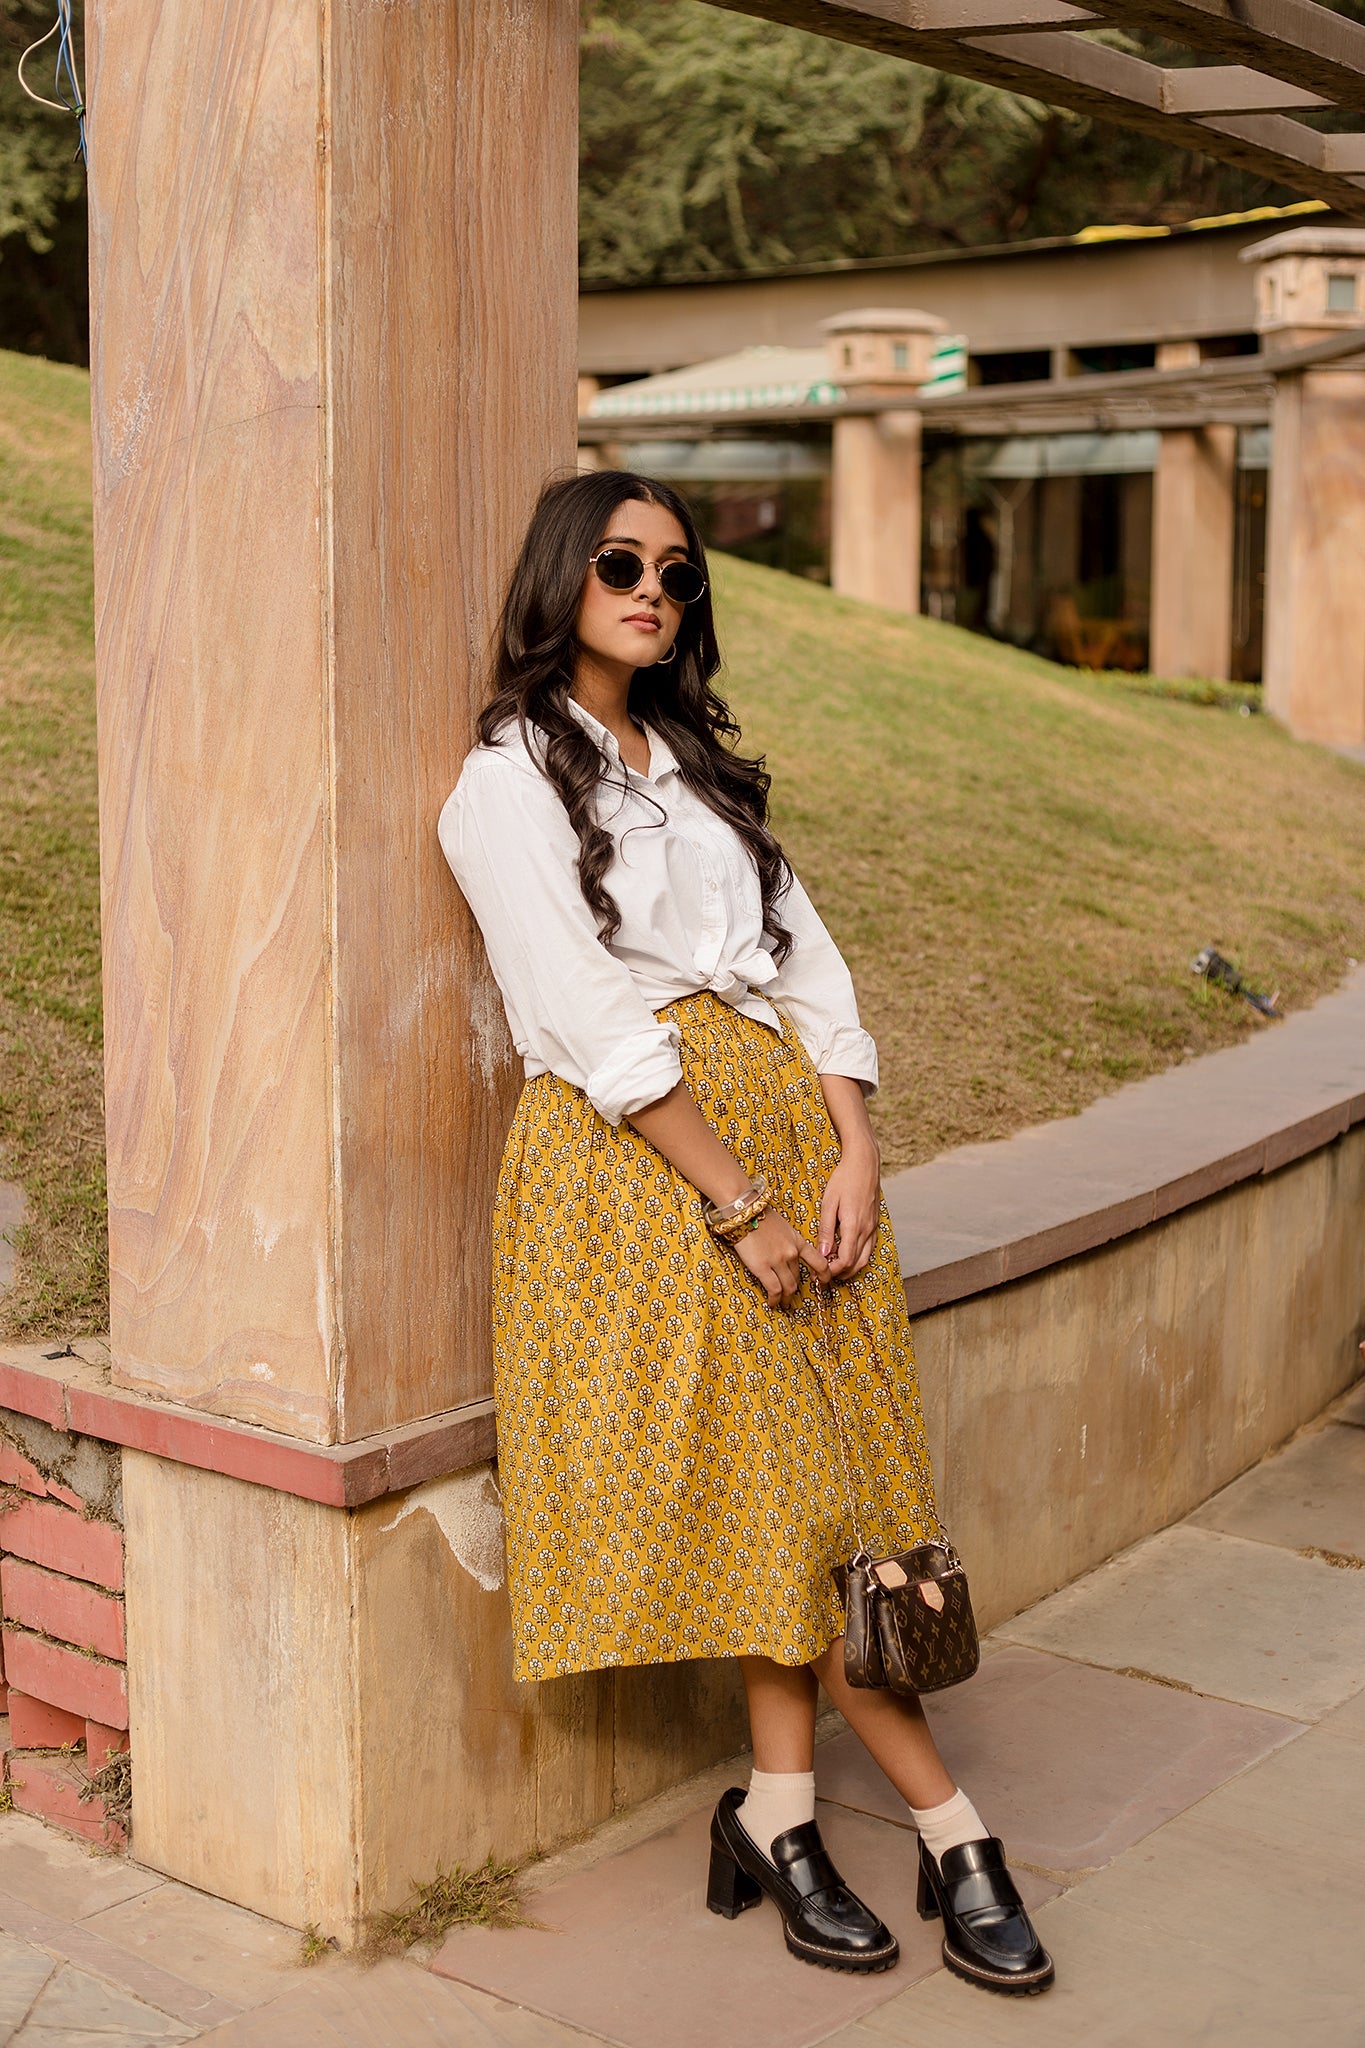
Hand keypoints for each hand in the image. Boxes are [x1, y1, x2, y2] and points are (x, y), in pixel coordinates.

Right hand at [733, 1208, 829, 1307]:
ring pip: (789, 1287)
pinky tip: (772, 1303)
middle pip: (798, 1277)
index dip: (824, 1275)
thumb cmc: (759, 1216)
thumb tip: (786, 1252)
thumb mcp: (782, 1226)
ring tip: (783, 1304)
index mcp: (797, 1241)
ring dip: (786, 1298)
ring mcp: (778, 1261)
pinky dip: (774, 1299)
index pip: (819, 1262)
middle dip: (795, 1288)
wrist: (744, 1211)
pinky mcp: (762, 1268)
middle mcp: (791, 1253)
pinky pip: (774, 1289)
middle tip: (791, 1296)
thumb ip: (787, 1241)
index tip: (824, 1282)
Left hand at [817, 1139, 880, 1279]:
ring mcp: (873, 1227)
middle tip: (823, 1271)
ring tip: (833, 1264)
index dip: (832, 1270)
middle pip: (856, 1264)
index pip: (846, 1260)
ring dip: (850, 1266)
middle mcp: (867, 1230)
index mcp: (854, 1226)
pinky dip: (858, 1256)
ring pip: (865, 1258)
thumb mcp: (829, 1203)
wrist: (864, 1162)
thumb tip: (823, 1254)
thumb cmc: (844, 1179)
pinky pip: (869, 1248)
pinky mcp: (875, 1223)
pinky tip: (845, 1251)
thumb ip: (826, 1230)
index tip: (819, 1271)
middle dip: (840, 1272)